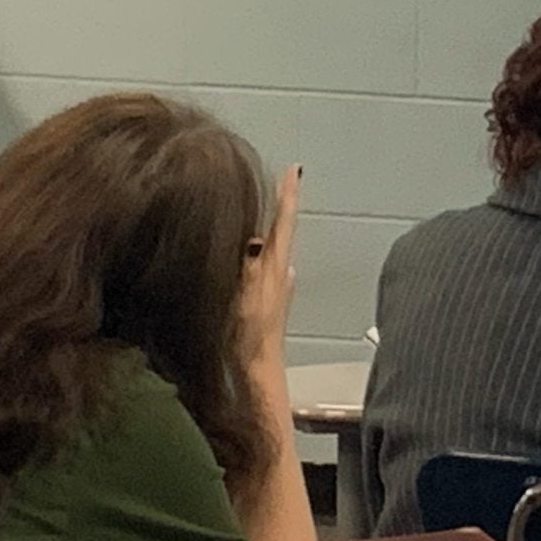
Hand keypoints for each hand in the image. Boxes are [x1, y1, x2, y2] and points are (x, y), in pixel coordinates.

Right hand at [237, 164, 301, 361]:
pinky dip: (260, 249)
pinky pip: (265, 263)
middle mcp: (280, 272)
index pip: (284, 223)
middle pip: (282, 230)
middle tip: (277, 180)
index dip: (287, 196)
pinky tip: (252, 251)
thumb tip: (258, 237)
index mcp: (275, 267)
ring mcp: (276, 286)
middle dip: (279, 205)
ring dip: (270, 226)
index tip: (294, 169)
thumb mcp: (247, 298)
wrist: (257, 371)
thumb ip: (251, 268)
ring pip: (274, 247)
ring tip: (262, 207)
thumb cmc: (249, 336)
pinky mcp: (267, 299)